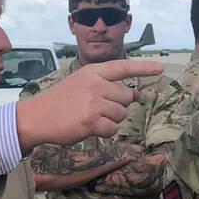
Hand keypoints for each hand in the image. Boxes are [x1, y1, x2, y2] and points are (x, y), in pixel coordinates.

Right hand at [17, 59, 164, 151]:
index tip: (160, 69)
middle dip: (118, 105)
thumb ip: (110, 87)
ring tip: (92, 116)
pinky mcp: (91, 121)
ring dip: (111, 119)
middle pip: (126, 96)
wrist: (38, 116)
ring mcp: (93, 103)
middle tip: (98, 107)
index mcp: (93, 71)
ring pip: (121, 114)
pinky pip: (113, 129)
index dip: (143, 68)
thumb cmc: (63, 100)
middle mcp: (95, 84)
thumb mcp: (85, 85)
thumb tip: (137, 93)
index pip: (123, 67)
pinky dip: (105, 131)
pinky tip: (91, 127)